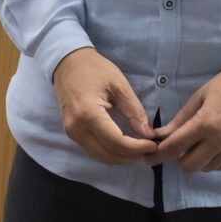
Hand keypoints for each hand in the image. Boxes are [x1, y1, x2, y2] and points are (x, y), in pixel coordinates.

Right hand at [52, 48, 158, 164]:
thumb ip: (134, 111)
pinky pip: (93, 150)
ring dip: (121, 158)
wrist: (67, 63)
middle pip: (107, 155)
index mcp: (89, 114)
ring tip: (139, 150)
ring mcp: (72, 133)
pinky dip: (110, 152)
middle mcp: (77, 129)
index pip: (116, 142)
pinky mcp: (72, 134)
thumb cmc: (94, 69)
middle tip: (148, 150)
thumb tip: (148, 134)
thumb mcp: (119, 85)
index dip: (137, 148)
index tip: (153, 145)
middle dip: (130, 157)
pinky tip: (124, 146)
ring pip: (100, 156)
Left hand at [155, 63, 220, 171]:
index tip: (148, 159)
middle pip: (189, 166)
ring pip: (206, 168)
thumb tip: (161, 135)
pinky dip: (212, 161)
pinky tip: (211, 147)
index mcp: (206, 124)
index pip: (174, 148)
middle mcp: (220, 141)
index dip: (157, 156)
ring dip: (196, 160)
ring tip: (197, 143)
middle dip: (178, 158)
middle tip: (178, 145)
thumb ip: (180, 120)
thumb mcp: (200, 96)